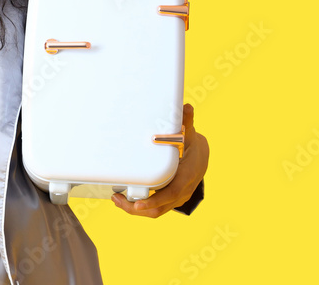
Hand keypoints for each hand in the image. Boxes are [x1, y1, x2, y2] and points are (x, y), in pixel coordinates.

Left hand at [111, 103, 207, 217]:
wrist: (201, 157)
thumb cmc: (192, 146)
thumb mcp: (189, 134)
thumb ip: (186, 122)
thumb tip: (187, 107)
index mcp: (186, 177)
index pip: (171, 194)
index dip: (154, 200)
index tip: (138, 204)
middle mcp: (182, 191)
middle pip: (159, 208)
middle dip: (137, 208)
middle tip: (117, 200)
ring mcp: (177, 198)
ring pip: (156, 211)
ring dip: (136, 209)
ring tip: (117, 200)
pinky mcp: (170, 199)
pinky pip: (156, 208)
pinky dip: (141, 206)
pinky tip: (126, 199)